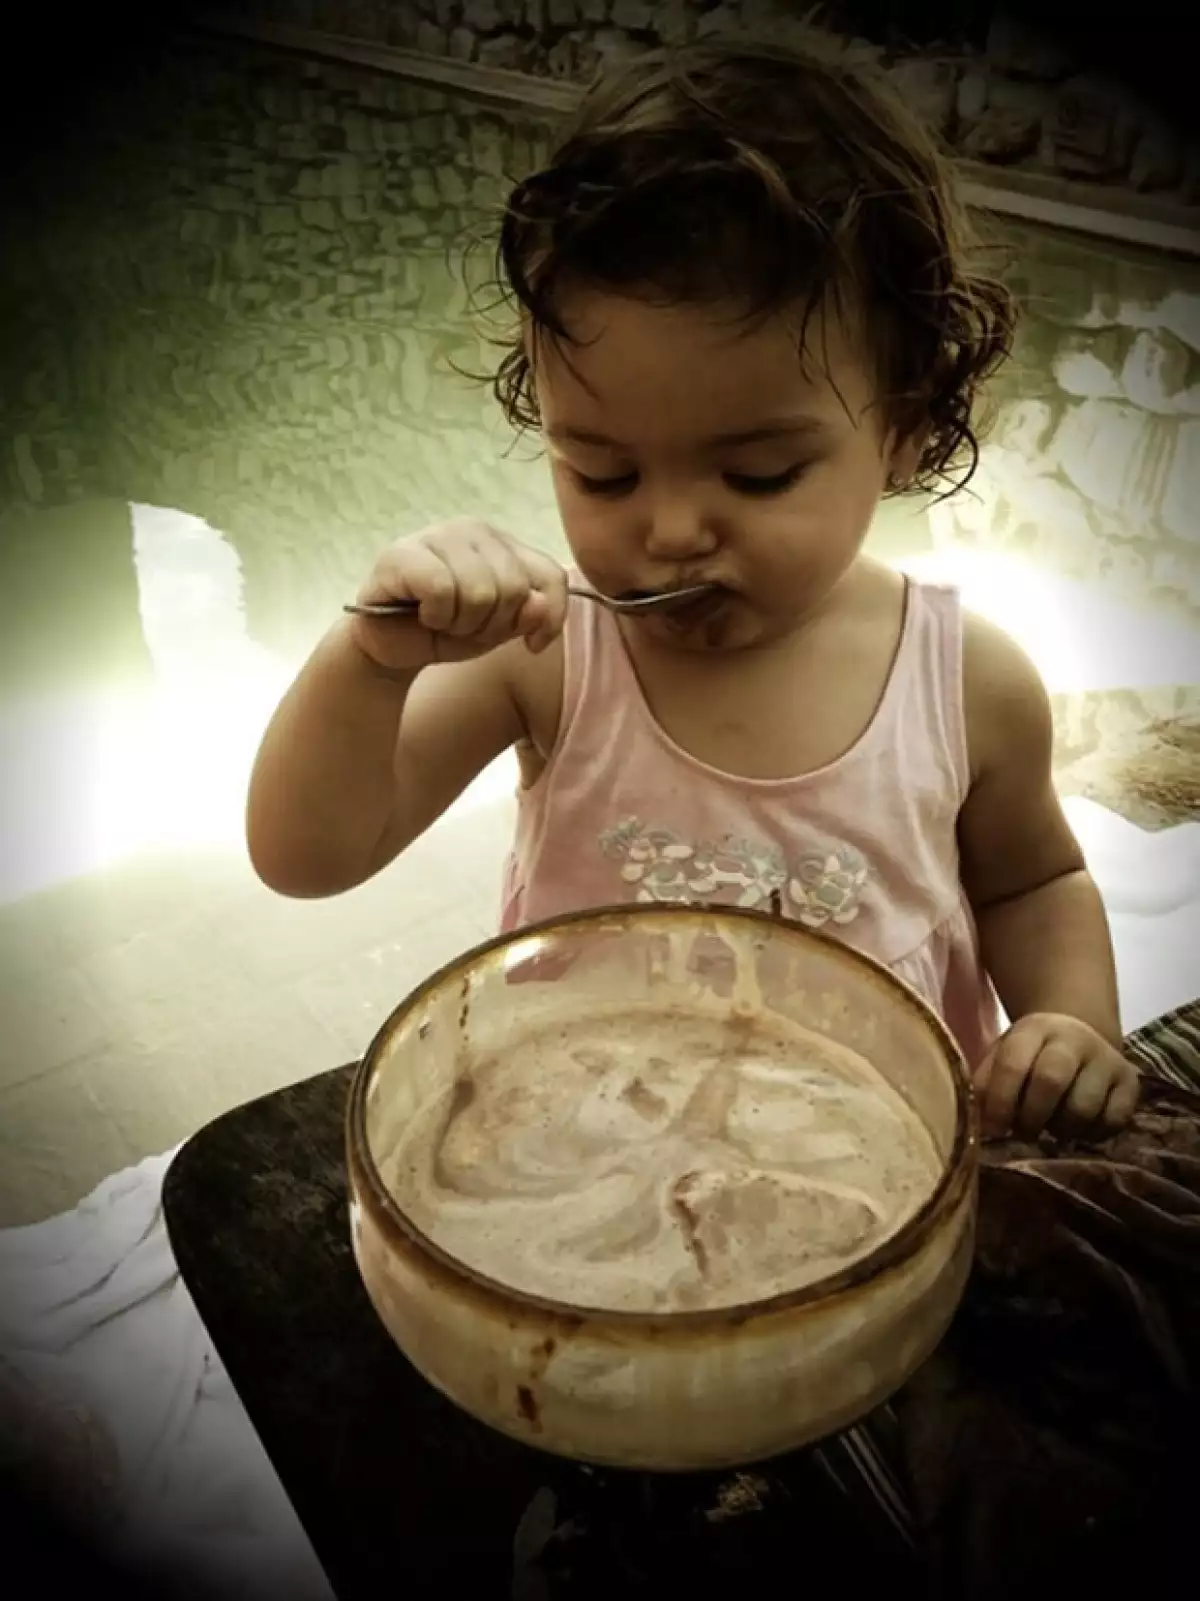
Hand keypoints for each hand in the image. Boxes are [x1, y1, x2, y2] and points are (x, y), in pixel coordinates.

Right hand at [347, 519, 568, 671]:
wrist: (391, 647)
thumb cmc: (447, 629)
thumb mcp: (500, 629)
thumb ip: (528, 616)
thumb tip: (537, 605)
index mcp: (503, 544)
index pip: (550, 576)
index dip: (550, 619)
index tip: (531, 645)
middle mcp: (473, 530)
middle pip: (514, 588)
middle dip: (492, 624)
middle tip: (464, 626)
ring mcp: (437, 535)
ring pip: (480, 591)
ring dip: (461, 623)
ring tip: (442, 620)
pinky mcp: (403, 552)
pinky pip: (441, 589)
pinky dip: (436, 616)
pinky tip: (422, 614)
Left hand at [973, 1013, 1139, 1141]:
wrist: (1079, 1037)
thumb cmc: (1031, 1057)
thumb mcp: (1002, 1058)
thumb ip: (986, 1086)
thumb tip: (979, 1126)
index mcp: (1034, 1029)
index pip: (1013, 1064)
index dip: (1000, 1103)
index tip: (994, 1131)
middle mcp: (1074, 1038)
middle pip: (1051, 1081)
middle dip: (1031, 1118)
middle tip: (1024, 1133)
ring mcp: (1107, 1058)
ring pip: (1083, 1107)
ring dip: (1061, 1129)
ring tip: (1052, 1127)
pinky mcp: (1132, 1082)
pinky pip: (1113, 1121)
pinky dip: (1091, 1134)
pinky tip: (1079, 1128)